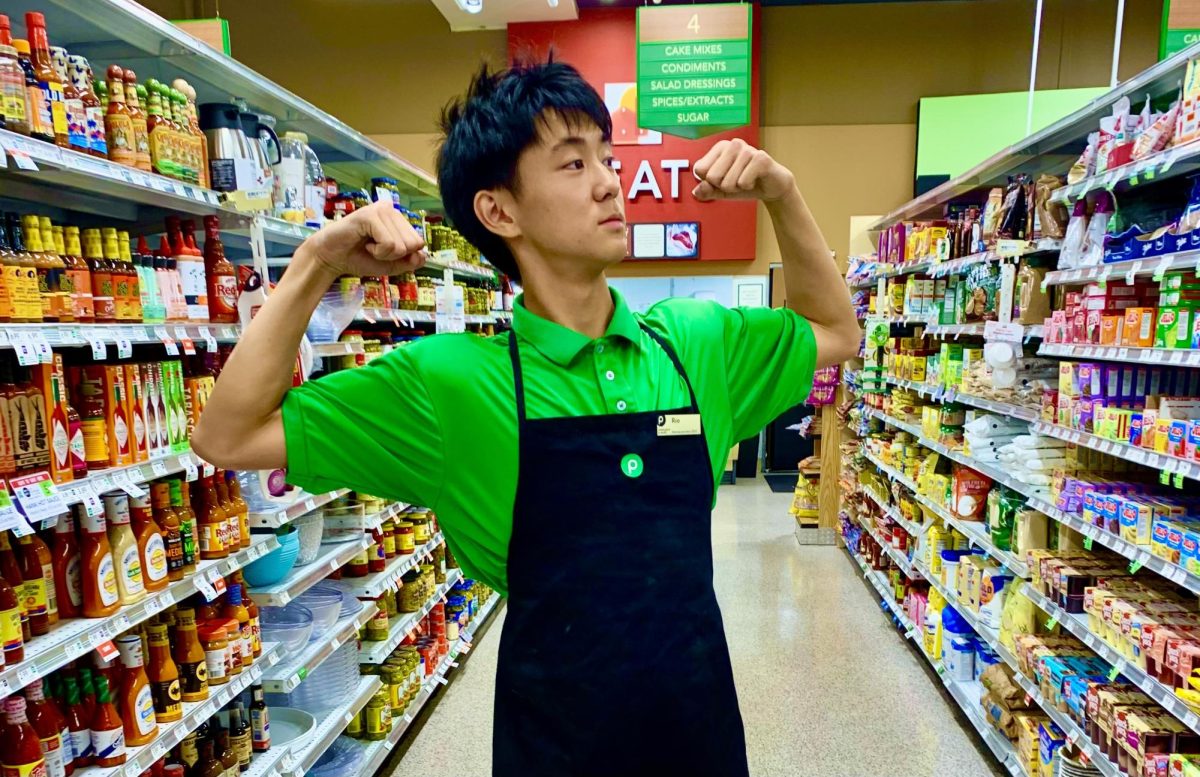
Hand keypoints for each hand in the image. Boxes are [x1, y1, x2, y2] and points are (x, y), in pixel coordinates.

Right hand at [299, 200, 427, 276]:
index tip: (382, 252)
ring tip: (368, 245)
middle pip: (413, 244)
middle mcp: (392, 210)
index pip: (419, 243)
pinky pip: (389, 244)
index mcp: (398, 219)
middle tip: (374, 249)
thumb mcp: (391, 265)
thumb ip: (410, 261)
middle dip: (394, 255)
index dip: (402, 256)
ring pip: (401, 246)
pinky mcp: (370, 215)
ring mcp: (381, 210)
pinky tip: (364, 242)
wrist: (332, 259)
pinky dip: (377, 251)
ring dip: (383, 254)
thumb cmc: (360, 258)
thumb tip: (424, 255)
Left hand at [692, 139, 795, 202]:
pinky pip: (743, 182)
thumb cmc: (744, 184)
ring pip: (727, 182)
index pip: (700, 170)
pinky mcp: (761, 158)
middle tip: (737, 181)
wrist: (772, 187)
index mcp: (720, 147)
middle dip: (724, 186)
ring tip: (746, 181)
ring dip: (737, 188)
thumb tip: (697, 191)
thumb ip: (707, 191)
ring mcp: (747, 149)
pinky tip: (755, 180)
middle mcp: (733, 144)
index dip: (711, 182)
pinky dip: (748, 187)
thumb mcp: (721, 190)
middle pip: (712, 177)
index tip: (725, 178)